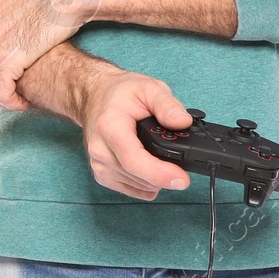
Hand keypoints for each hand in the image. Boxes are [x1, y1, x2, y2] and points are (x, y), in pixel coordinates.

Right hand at [76, 67, 192, 199]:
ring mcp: (98, 164)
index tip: (182, 179)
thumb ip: (167, 104)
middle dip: (165, 173)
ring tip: (157, 154)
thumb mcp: (148, 87)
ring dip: (156, 178)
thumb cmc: (120, 93)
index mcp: (110, 126)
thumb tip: (183, 123)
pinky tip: (149, 166)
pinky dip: (147, 183)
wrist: (95, 96)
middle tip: (179, 161)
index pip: (134, 160)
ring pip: (140, 186)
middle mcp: (100, 149)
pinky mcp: (101, 174)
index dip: (160, 174)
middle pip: (140, 177)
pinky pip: (133, 190)